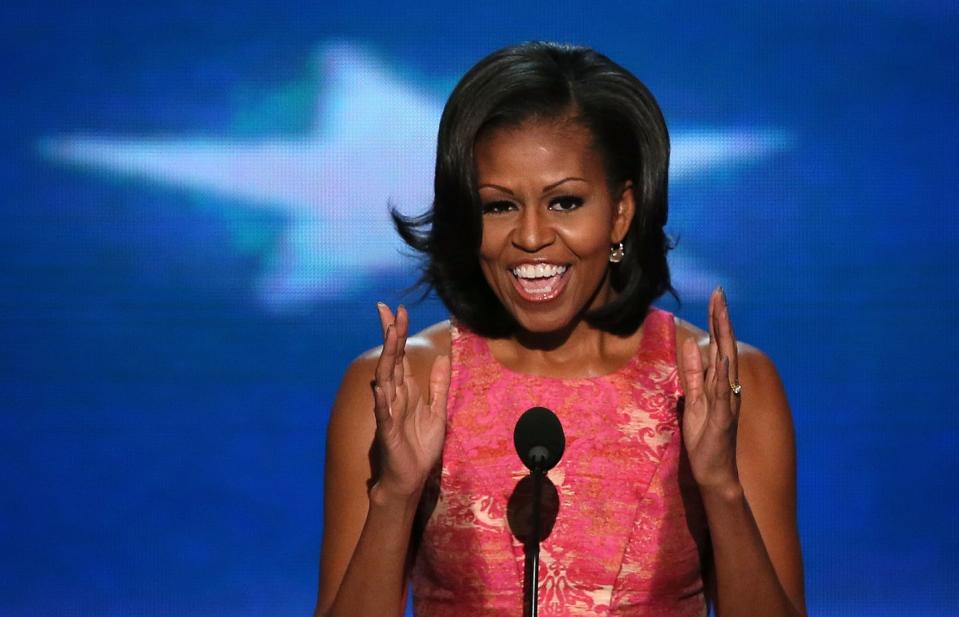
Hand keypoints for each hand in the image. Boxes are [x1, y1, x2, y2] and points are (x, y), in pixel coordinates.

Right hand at [370, 303, 449, 500]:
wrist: (410, 478)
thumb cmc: (420, 447)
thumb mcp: (438, 412)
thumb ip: (438, 385)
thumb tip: (441, 357)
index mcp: (407, 391)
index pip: (401, 355)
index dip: (398, 333)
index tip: (397, 310)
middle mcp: (394, 396)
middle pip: (391, 359)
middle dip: (390, 335)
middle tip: (388, 310)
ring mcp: (388, 411)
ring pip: (385, 379)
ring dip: (387, 357)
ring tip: (390, 335)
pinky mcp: (387, 431)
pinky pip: (383, 412)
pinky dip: (381, 398)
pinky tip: (380, 385)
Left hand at [678, 287, 741, 492]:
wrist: (716, 473)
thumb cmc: (705, 440)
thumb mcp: (694, 401)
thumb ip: (693, 375)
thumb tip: (689, 346)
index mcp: (720, 383)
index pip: (719, 346)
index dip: (717, 321)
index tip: (715, 297)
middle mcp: (728, 388)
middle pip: (726, 346)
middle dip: (722, 319)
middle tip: (719, 292)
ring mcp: (727, 401)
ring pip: (726, 362)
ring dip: (723, 336)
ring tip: (720, 311)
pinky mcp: (722, 416)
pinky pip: (719, 390)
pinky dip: (718, 371)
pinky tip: (715, 352)